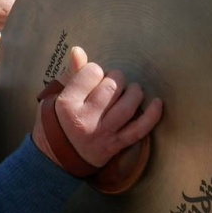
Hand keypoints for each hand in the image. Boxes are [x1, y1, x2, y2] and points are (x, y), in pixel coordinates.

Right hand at [32, 46, 161, 169]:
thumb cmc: (55, 123)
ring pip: (127, 106)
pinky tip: (157, 103)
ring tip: (132, 90)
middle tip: (114, 82)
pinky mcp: (114, 146)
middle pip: (112, 87)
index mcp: (67, 104)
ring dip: (134, 92)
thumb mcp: (55, 98)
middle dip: (117, 79)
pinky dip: (152, 116)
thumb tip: (78, 51)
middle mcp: (85, 118)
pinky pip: (138, 130)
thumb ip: (71, 74)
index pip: (92, 73)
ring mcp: (101, 133)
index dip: (95, 71)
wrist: (54, 161)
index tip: (93, 78)